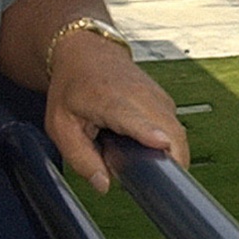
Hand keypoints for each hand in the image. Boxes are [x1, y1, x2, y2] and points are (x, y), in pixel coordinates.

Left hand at [43, 31, 188, 192]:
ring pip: (178, 136)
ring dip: (169, 158)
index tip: (161, 143)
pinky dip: (167, 145)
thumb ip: (80, 159)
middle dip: (169, 164)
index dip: (148, 132)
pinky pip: (175, 130)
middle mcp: (140, 95)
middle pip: (170, 133)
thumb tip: (104, 185)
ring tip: (138, 158)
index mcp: (109, 99)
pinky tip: (144, 146)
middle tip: (150, 185)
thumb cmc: (71, 88)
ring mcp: (157, 97)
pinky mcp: (166, 101)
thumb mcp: (60, 126)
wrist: (86, 53)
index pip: (134, 117)